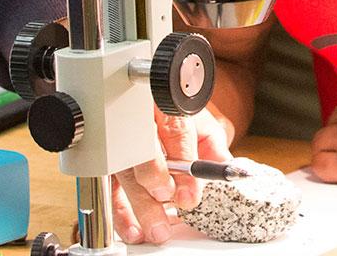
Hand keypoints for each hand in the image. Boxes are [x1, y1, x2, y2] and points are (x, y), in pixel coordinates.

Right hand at [110, 105, 232, 245]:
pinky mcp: (111, 165)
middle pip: (144, 154)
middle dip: (157, 183)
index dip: (183, 164)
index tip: (190, 193)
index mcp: (167, 108)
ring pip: (126, 175)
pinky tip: (133, 229)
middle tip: (172, 206)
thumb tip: (226, 170)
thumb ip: (213, 148)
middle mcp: (139, 125)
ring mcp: (121, 146)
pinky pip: (110, 190)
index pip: (175, 133)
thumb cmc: (179, 119)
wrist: (155, 108)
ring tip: (156, 228)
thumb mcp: (202, 125)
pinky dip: (120, 213)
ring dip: (141, 206)